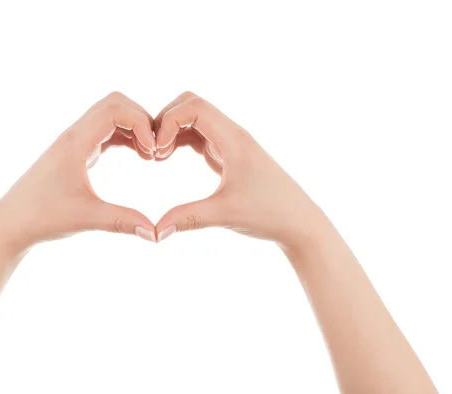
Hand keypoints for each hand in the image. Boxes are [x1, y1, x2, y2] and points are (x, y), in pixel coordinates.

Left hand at [0, 92, 157, 252]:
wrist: (11, 223)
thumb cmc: (41, 217)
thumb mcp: (86, 218)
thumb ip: (123, 222)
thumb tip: (156, 233)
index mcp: (75, 142)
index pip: (115, 110)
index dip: (141, 123)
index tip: (153, 151)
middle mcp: (74, 135)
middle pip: (114, 103)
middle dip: (141, 120)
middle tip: (155, 149)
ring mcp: (74, 142)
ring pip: (110, 116)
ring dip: (134, 127)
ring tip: (150, 155)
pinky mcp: (76, 152)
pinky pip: (105, 132)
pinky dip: (125, 137)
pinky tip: (137, 156)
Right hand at [154, 92, 326, 247]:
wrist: (298, 222)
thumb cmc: (269, 214)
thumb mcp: (225, 215)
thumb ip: (187, 219)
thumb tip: (154, 232)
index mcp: (234, 139)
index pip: (195, 107)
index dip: (169, 121)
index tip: (157, 151)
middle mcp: (232, 135)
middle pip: (192, 104)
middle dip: (166, 120)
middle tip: (153, 150)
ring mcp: (230, 144)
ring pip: (194, 119)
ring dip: (172, 130)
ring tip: (157, 158)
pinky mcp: (228, 155)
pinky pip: (198, 136)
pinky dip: (179, 141)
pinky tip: (168, 160)